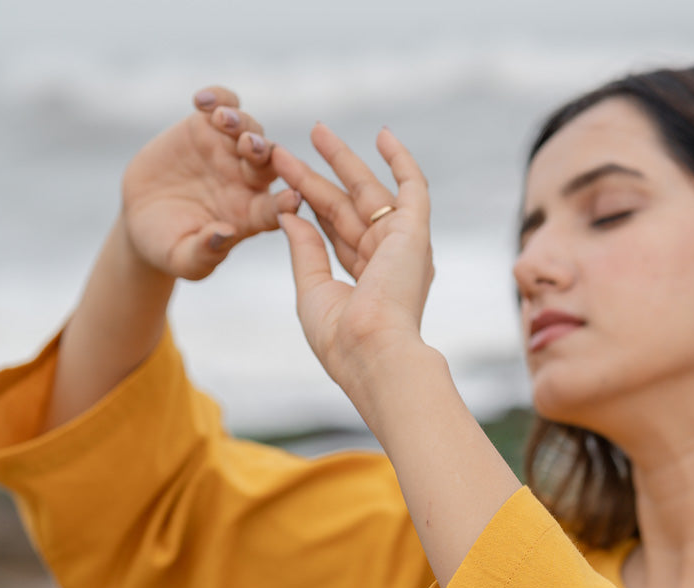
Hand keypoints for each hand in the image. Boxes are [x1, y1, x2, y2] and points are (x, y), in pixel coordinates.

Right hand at [122, 86, 300, 280]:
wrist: (140, 217)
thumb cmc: (168, 246)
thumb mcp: (183, 259)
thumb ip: (205, 252)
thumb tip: (225, 235)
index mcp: (252, 216)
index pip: (276, 208)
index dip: (286, 203)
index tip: (292, 198)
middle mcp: (248, 181)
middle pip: (268, 161)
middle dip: (263, 151)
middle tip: (250, 146)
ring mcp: (229, 151)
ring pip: (248, 129)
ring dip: (240, 122)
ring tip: (221, 119)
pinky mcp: (206, 128)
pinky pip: (222, 105)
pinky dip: (217, 98)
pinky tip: (201, 101)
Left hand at [274, 125, 435, 415]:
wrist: (372, 351)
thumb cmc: (341, 337)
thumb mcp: (312, 289)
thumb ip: (305, 251)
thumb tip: (289, 214)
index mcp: (365, 281)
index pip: (332, 232)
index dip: (305, 205)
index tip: (279, 183)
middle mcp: (386, 260)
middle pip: (344, 208)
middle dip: (316, 177)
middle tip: (286, 151)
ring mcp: (401, 245)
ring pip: (368, 192)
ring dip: (343, 161)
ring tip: (316, 131)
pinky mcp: (415, 232)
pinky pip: (413, 187)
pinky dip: (400, 160)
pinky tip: (383, 135)